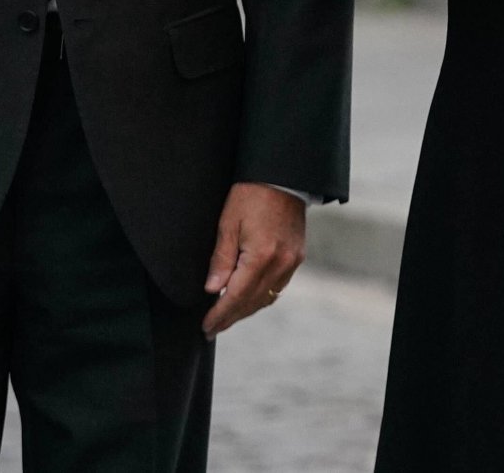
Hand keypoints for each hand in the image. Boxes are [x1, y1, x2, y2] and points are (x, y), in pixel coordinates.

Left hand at [201, 183, 305, 338]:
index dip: (220, 315)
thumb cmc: (251, 194)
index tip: (206, 328)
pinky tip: (249, 298)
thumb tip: (213, 290)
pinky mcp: (297, 256)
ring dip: (247, 310)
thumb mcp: (228, 222)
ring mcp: (292, 262)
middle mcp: (280, 264)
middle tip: (212, 329)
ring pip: (267, 297)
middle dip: (231, 318)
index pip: (236, 297)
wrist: (283, 175)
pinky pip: (278, 286)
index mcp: (261, 256)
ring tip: (227, 317)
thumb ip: (221, 259)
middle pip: (253, 302)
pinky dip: (262, 296)